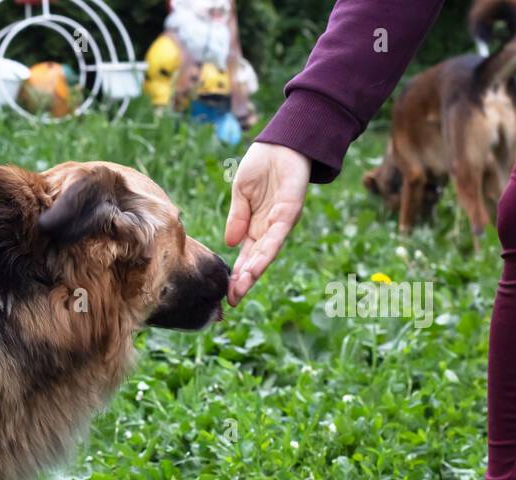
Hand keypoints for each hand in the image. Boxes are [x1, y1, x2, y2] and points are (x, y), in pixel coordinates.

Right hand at [224, 143, 310, 304]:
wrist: (283, 141)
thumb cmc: (263, 164)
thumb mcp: (241, 193)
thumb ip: (237, 218)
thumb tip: (229, 243)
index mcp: (256, 225)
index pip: (246, 255)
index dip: (236, 273)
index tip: (226, 292)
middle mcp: (270, 228)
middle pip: (255, 260)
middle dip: (244, 281)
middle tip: (231, 301)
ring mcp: (280, 222)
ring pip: (266, 253)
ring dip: (253, 272)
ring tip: (240, 290)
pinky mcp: (289, 211)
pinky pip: (276, 237)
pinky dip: (265, 253)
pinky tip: (253, 266)